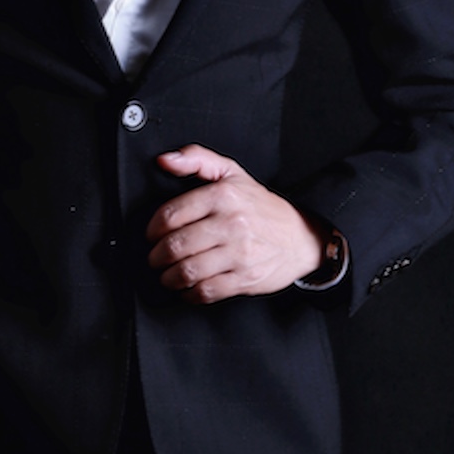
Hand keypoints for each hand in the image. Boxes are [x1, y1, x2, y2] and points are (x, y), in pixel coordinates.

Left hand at [146, 145, 326, 302]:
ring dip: (168, 277)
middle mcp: (231, 223)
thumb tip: (164, 160)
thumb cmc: (262, 207)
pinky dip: (189, 294)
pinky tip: (188, 289)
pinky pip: (206, 291)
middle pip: (175, 246)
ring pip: (187, 271)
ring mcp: (239, 253)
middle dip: (157, 256)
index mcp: (223, 195)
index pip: (170, 215)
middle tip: (155, 258)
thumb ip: (196, 159)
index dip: (152, 229)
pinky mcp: (245, 278)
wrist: (302, 237)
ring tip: (167, 275)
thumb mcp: (232, 173)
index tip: (151, 235)